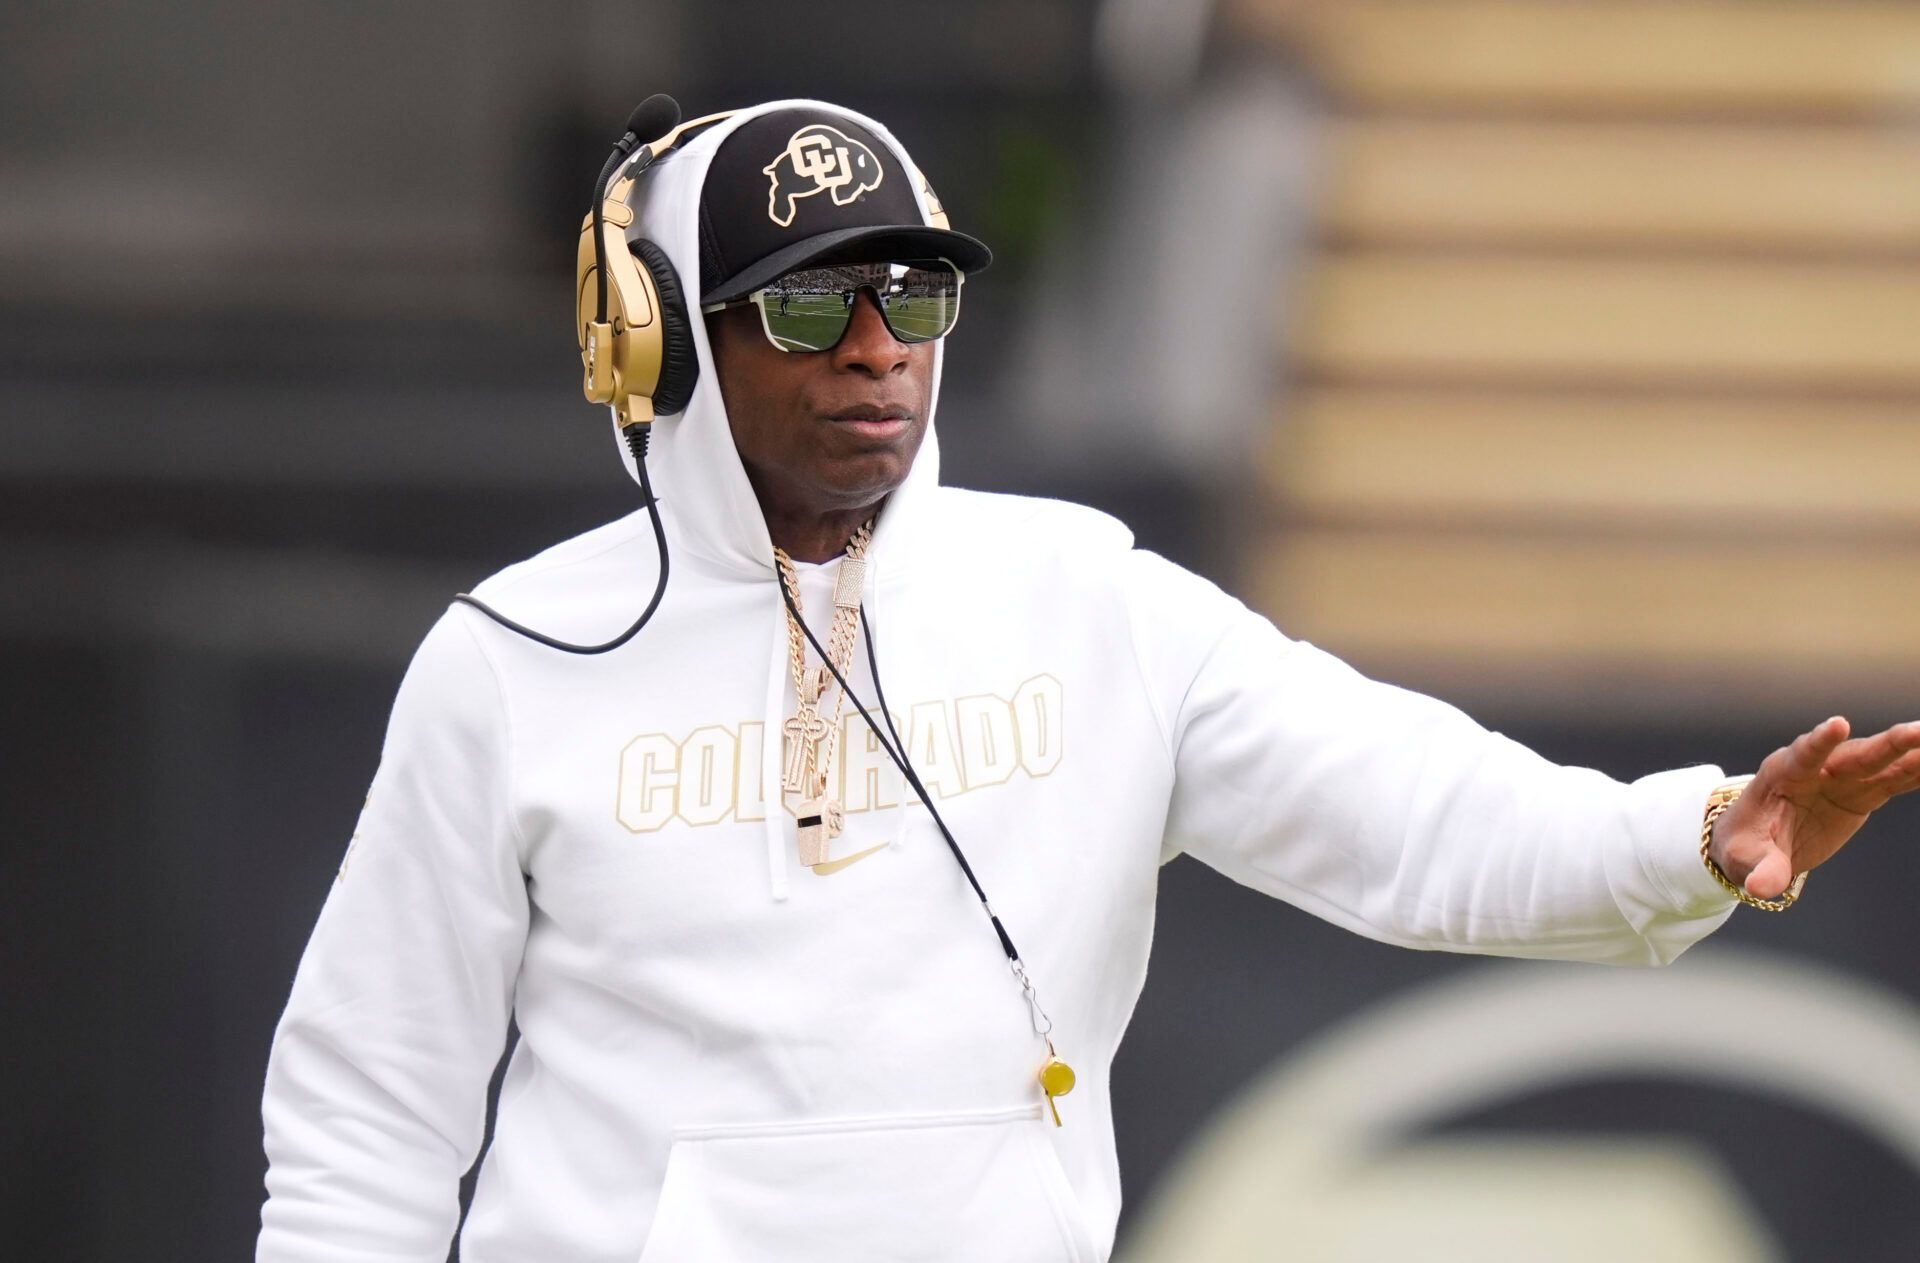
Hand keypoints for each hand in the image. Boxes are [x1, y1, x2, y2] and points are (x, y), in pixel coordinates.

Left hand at [1710, 717, 1919, 899]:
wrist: (1757, 842)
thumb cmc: (1745, 844)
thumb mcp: (1746, 858)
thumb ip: (1760, 868)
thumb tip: (1763, 888)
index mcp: (1782, 775)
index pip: (1802, 756)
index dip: (1819, 741)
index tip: (1838, 724)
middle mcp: (1815, 769)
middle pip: (1853, 755)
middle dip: (1885, 745)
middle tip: (1915, 732)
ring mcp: (1841, 778)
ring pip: (1881, 763)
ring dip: (1911, 752)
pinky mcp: (1861, 792)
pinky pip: (1894, 780)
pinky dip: (1917, 771)